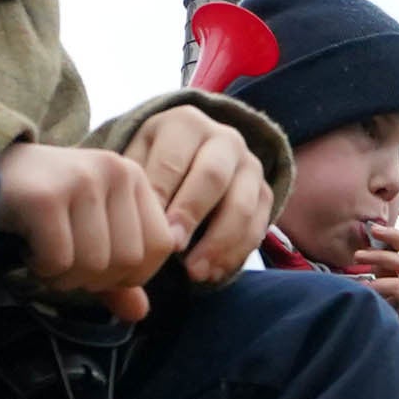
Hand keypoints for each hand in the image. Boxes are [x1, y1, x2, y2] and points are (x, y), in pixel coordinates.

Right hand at [0, 142, 175, 317]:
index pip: (161, 246)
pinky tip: (27, 247)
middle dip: (91, 278)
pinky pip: (59, 261)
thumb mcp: (87, 233)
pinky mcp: (46, 197)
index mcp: (134, 176)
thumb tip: (140, 313)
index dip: (129, 272)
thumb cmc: (39, 206)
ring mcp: (81, 180)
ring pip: (94, 265)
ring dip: (63, 276)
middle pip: (128, 261)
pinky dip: (41, 268)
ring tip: (42, 252)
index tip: (93, 262)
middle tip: (61, 259)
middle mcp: (114, 170)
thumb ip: (117, 275)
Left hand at [120, 105, 273, 286]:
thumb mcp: (135, 162)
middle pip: (212, 177)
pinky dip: (235, 254)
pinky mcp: (265, 193)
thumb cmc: (151, 167)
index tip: (151, 230)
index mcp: (185, 124)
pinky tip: (211, 274)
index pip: (173, 161)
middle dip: (192, 215)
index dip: (162, 198)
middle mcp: (224, 138)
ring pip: (241, 205)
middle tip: (173, 248)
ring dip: (218, 243)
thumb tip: (134, 224)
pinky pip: (258, 226)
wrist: (187, 162)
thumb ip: (133, 186)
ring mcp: (249, 165)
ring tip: (194, 272)